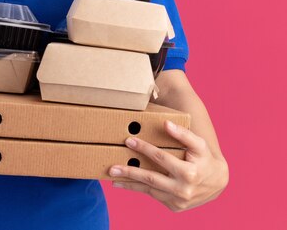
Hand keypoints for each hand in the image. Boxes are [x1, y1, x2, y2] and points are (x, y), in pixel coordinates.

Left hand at [108, 120, 228, 211]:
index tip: (128, 141)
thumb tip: (166, 123)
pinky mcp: (174, 207)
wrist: (217, 183)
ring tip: (113, 176)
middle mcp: (183, 190)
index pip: (161, 158)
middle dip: (129, 172)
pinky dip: (138, 189)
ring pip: (149, 191)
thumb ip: (183, 134)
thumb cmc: (205, 159)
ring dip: (129, 183)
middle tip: (112, 167)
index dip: (144, 148)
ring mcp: (178, 201)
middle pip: (151, 179)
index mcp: (190, 174)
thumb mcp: (199, 145)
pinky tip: (124, 183)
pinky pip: (153, 196)